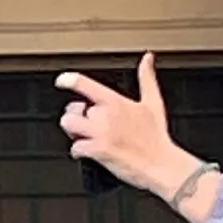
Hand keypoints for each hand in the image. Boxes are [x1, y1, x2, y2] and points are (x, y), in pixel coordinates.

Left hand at [56, 54, 198, 202]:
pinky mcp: (97, 150)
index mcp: (115, 102)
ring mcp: (99, 133)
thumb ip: (146, 78)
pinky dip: (79, 152)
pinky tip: (89, 153)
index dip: (68, 80)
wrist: (161, 165)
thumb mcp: (153, 103)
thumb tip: (147, 58)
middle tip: (88, 126)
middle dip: (76, 118)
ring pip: (68, 125)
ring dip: (73, 132)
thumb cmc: (157, 137)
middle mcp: (104, 115)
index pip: (84, 84)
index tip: (62, 81)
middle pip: (72, 110)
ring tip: (84, 137)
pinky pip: (75, 148)